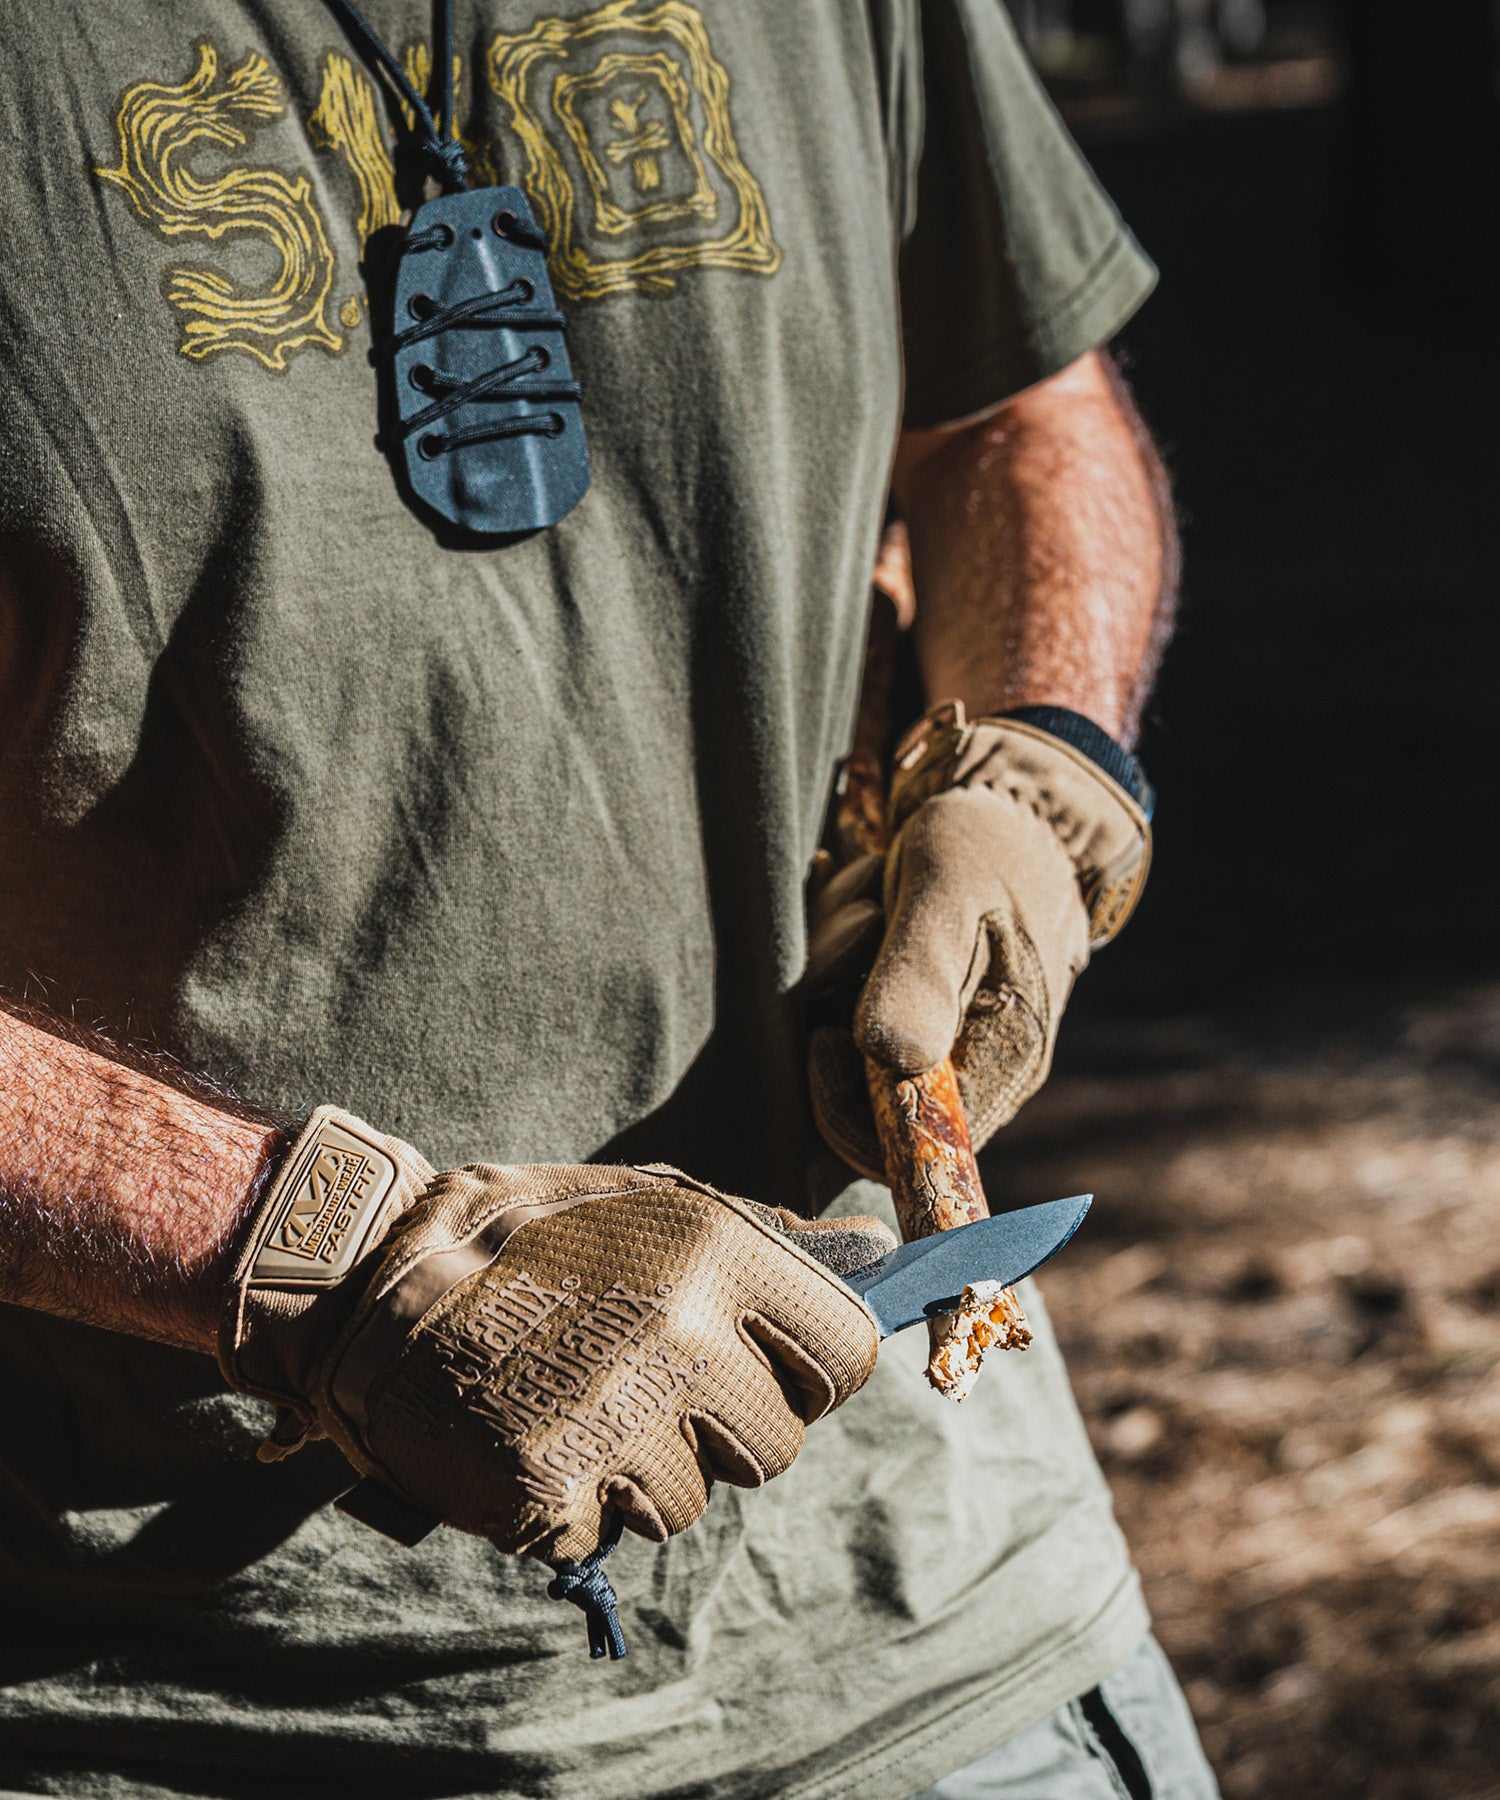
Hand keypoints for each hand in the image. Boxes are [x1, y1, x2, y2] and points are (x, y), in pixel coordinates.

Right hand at [219, 1111, 892, 1563]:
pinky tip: (533, 1438)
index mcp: (715, 1254)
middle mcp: (680, 1337)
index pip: (843, 1355)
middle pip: (776, 1445)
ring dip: (645, 1470)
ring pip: (692, 1500)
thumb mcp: (648, 1202)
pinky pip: (608, 1532)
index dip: (814, 1371)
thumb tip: (882, 1256)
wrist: (369, 1284)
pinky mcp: (551, 1495)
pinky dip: (576, 1504)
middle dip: (724, 1428)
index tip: (773, 1369)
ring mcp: (616, 1421)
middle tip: (646, 1381)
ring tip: (577, 1402)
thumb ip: (765, 1237)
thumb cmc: (525, 1235)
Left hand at [808, 703, 1149, 1178]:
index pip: (904, 1143)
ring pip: (849, 1038)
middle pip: (865, 1090)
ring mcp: (944, 1034)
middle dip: (838, 1002)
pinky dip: (841, 946)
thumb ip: (919, 975)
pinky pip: (850, 1000)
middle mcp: (976, 1063)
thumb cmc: (989, 843)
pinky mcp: (916, 1002)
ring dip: (838, 956)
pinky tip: (862, 891)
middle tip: (862, 919)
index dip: (844, 1105)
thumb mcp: (948, 893)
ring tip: (871, 888)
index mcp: (1001, 1059)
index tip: (821, 1035)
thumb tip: (893, 1062)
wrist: (1012, 800)